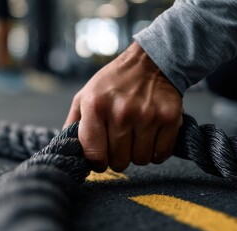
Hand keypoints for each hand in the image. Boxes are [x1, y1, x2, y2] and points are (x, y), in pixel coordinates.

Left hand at [64, 42, 182, 171]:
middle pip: (119, 161)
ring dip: (138, 153)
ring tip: (136, 134)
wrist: (150, 61)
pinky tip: (151, 135)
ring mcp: (147, 115)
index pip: (94, 154)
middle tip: (121, 140)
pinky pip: (160, 154)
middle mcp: (121, 111)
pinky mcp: (169, 118)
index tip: (101, 158)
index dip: (97, 162)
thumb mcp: (85, 95)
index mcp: (95, 106)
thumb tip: (67, 149)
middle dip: (118, 156)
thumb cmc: (113, 82)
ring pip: (140, 160)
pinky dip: (156, 150)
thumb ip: (73, 123)